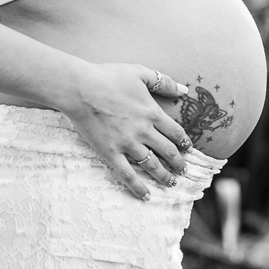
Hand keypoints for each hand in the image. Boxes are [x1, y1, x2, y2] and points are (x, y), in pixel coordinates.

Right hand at [63, 62, 192, 198]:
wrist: (79, 88)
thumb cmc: (108, 77)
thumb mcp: (140, 72)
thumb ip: (164, 82)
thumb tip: (185, 90)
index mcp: (152, 112)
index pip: (175, 132)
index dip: (184, 143)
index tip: (188, 149)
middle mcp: (143, 131)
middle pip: (167, 151)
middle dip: (178, 163)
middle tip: (183, 170)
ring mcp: (127, 144)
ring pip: (151, 165)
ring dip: (164, 176)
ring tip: (172, 184)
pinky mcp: (110, 153)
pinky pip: (127, 174)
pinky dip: (138, 187)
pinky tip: (146, 196)